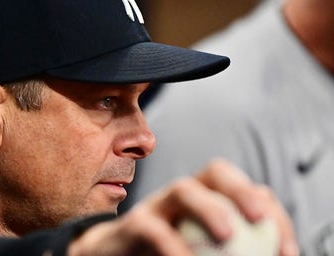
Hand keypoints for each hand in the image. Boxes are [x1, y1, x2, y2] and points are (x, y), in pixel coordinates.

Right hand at [66, 159, 298, 255]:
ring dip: (209, 209)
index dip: (270, 211)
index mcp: (206, 197)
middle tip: (260, 221)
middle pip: (215, 172)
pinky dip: (173, 246)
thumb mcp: (203, 250)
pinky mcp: (132, 224)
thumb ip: (234, 248)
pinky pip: (154, 229)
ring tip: (227, 236)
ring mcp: (155, 205)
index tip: (288, 251)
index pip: (244, 188)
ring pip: (182, 189)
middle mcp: (181, 194)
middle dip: (242, 190)